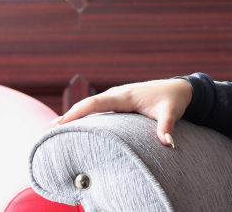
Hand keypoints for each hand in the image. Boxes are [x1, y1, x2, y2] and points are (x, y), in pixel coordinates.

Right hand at [54, 78, 192, 147]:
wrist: (180, 88)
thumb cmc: (174, 100)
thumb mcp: (171, 113)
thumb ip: (167, 127)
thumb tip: (168, 143)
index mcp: (127, 96)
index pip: (97, 103)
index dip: (78, 112)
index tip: (61, 123)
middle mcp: (120, 93)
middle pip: (90, 103)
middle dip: (71, 114)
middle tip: (50, 129)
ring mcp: (120, 95)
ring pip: (94, 104)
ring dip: (77, 113)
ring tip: (57, 127)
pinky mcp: (122, 99)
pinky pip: (100, 105)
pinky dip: (87, 111)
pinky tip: (77, 121)